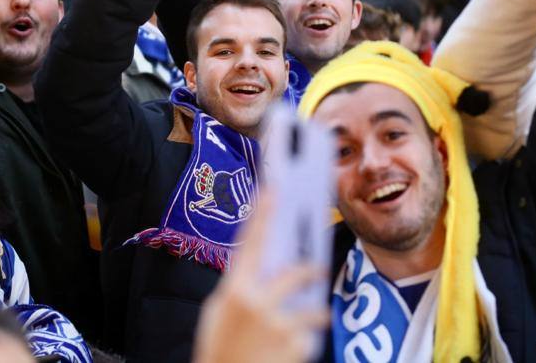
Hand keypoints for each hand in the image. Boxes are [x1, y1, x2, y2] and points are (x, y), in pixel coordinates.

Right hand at [192, 194, 328, 362]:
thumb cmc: (218, 350)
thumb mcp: (218, 314)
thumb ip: (239, 289)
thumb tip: (260, 268)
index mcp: (235, 291)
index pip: (251, 243)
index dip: (263, 214)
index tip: (274, 189)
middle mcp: (257, 304)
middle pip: (296, 273)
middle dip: (311, 272)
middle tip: (317, 270)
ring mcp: (279, 326)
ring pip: (312, 310)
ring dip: (311, 317)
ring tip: (296, 330)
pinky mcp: (295, 348)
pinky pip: (309, 338)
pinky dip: (301, 345)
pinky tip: (284, 355)